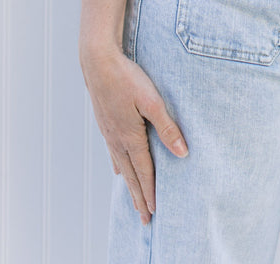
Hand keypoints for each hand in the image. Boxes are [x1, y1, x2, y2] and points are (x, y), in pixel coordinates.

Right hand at [81, 47, 188, 223]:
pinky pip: (112, 152)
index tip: (155, 211)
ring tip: (134, 200)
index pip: (144, 171)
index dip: (151, 192)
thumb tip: (182, 153)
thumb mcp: (152, 101)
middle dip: (139, 197)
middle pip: (131, 175)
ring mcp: (108, 132)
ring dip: (129, 185)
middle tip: (145, 219)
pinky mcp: (105, 123)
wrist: (98, 61)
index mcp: (130, 136)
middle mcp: (117, 139)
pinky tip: (119, 169)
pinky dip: (118, 166)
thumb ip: (167, 127)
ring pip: (121, 165)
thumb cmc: (127, 77)